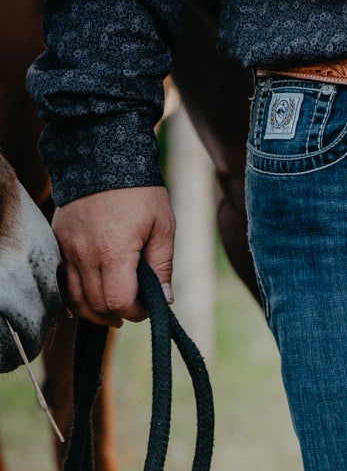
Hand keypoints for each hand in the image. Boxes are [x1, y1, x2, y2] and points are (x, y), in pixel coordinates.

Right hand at [52, 186, 174, 326]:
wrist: (101, 157)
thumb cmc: (139, 192)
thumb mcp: (163, 227)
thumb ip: (162, 266)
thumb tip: (164, 300)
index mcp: (114, 251)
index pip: (119, 301)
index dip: (135, 312)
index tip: (147, 307)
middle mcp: (84, 253)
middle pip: (97, 304)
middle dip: (118, 313)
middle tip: (133, 308)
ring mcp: (67, 248)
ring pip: (75, 298)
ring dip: (95, 311)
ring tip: (112, 312)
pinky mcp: (57, 241)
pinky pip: (62, 281)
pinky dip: (76, 296)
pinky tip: (91, 298)